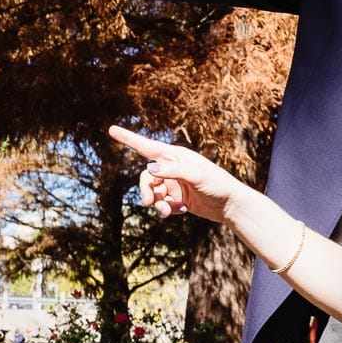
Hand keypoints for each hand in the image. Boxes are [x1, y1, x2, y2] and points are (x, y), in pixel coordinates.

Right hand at [108, 126, 246, 223]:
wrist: (231, 205)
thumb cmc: (218, 184)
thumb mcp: (197, 175)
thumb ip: (174, 171)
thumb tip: (150, 168)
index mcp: (176, 156)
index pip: (147, 147)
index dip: (128, 139)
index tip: (111, 130)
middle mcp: (172, 168)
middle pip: (146, 177)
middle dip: (145, 190)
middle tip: (147, 202)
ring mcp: (173, 184)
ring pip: (152, 193)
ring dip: (156, 204)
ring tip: (168, 212)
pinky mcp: (176, 199)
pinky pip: (162, 204)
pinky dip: (167, 209)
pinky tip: (181, 211)